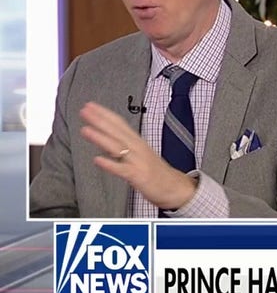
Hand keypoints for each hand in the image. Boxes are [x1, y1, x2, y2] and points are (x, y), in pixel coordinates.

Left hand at [80, 102, 197, 209]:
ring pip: (117, 147)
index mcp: (137, 142)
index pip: (120, 123)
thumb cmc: (156, 171)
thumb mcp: (141, 153)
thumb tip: (106, 139)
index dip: (105, 114)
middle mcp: (137, 148)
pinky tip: (97, 160)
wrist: (175, 187)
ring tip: (85, 130)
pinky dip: (110, 164)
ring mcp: (138, 161)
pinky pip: (122, 169)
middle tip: (85, 110)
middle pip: (117, 131)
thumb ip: (124, 146)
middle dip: (100, 120)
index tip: (90, 105)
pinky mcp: (138, 175)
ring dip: (101, 138)